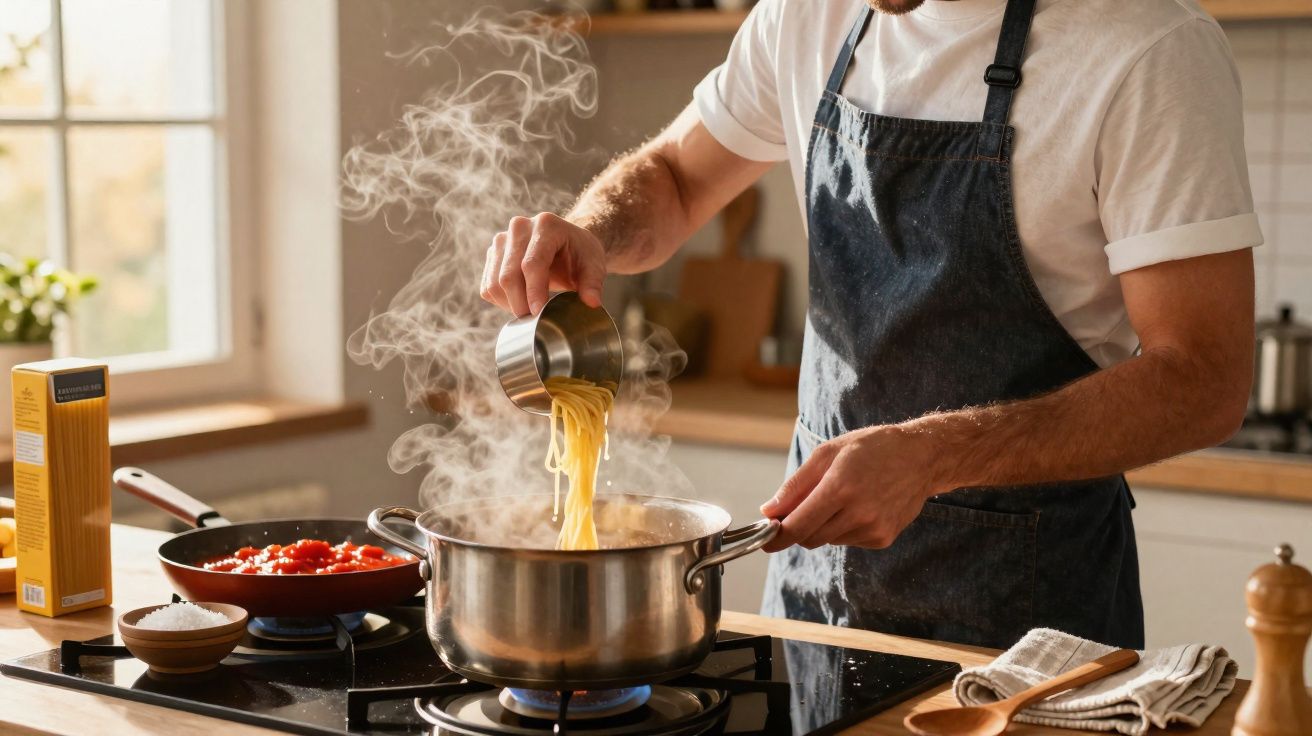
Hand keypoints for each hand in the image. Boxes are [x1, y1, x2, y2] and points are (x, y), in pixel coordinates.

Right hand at [480, 212, 607, 315]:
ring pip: (495, 283)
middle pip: (509, 275)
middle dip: (520, 304)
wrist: (566, 243)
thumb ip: (593, 283)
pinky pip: (488, 287)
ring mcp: (502, 239)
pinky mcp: (493, 254)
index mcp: (546, 225)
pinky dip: (502, 302)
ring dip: (510, 305)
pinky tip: (521, 302)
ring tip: (530, 313)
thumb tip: (591, 303)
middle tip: (535, 322)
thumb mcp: (594, 265)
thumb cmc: (580, 254)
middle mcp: (520, 226)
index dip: (533, 291)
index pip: (532, 263)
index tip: (538, 313)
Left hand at [760, 425, 944, 551]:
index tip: (764, 540)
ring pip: (828, 540)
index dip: (776, 536)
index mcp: (840, 487)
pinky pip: (848, 541)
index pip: (797, 526)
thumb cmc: (871, 448)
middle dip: (798, 527)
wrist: (921, 457)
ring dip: (823, 525)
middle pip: (809, 538)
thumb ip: (795, 486)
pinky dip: (843, 528)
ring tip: (842, 496)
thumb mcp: (827, 453)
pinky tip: (859, 505)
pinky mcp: (883, 539)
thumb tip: (769, 511)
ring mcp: (873, 529)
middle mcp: (858, 513)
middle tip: (802, 507)